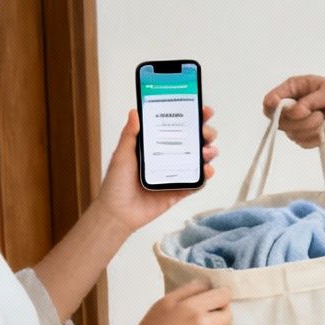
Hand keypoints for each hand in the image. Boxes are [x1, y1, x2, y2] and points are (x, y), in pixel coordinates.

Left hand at [97, 107, 217, 230]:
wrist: (118, 213)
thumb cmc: (115, 184)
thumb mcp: (121, 155)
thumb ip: (129, 135)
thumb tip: (134, 112)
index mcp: (156, 146)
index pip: (177, 127)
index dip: (192, 117)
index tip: (203, 110)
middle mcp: (168, 157)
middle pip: (194, 141)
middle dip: (205, 133)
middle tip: (206, 132)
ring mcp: (176, 174)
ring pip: (200, 160)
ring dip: (209, 153)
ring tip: (207, 152)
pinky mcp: (180, 190)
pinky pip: (197, 182)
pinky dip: (205, 175)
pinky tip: (207, 170)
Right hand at [262, 76, 324, 149]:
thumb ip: (310, 100)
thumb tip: (296, 111)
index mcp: (295, 88)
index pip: (272, 98)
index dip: (272, 104)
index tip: (279, 108)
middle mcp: (292, 105)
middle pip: (277, 118)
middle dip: (298, 119)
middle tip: (316, 114)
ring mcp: (297, 123)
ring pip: (290, 132)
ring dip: (310, 127)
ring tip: (324, 120)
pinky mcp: (304, 136)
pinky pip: (300, 141)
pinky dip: (314, 137)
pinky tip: (324, 130)